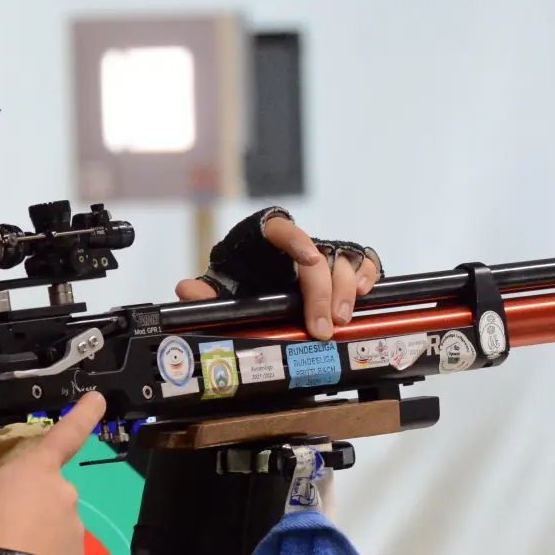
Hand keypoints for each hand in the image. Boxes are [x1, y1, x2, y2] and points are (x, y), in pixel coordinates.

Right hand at [0, 392, 105, 554]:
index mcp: (40, 468)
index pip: (67, 432)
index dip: (84, 413)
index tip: (98, 399)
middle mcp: (65, 491)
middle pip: (48, 487)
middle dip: (30, 498)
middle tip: (1, 519)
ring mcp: (75, 524)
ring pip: (54, 518)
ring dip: (37, 527)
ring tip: (11, 546)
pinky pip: (59, 546)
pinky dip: (45, 551)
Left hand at [176, 213, 381, 340]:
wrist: (259, 279)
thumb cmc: (243, 275)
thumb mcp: (223, 282)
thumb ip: (206, 289)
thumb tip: (187, 290)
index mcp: (266, 235)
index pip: (282, 228)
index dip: (298, 240)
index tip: (308, 258)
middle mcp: (300, 241)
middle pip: (320, 256)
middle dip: (322, 292)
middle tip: (320, 326)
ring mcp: (325, 251)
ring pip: (344, 260)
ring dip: (346, 290)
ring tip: (340, 319)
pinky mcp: (343, 263)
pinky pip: (364, 262)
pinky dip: (367, 276)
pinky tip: (364, 294)